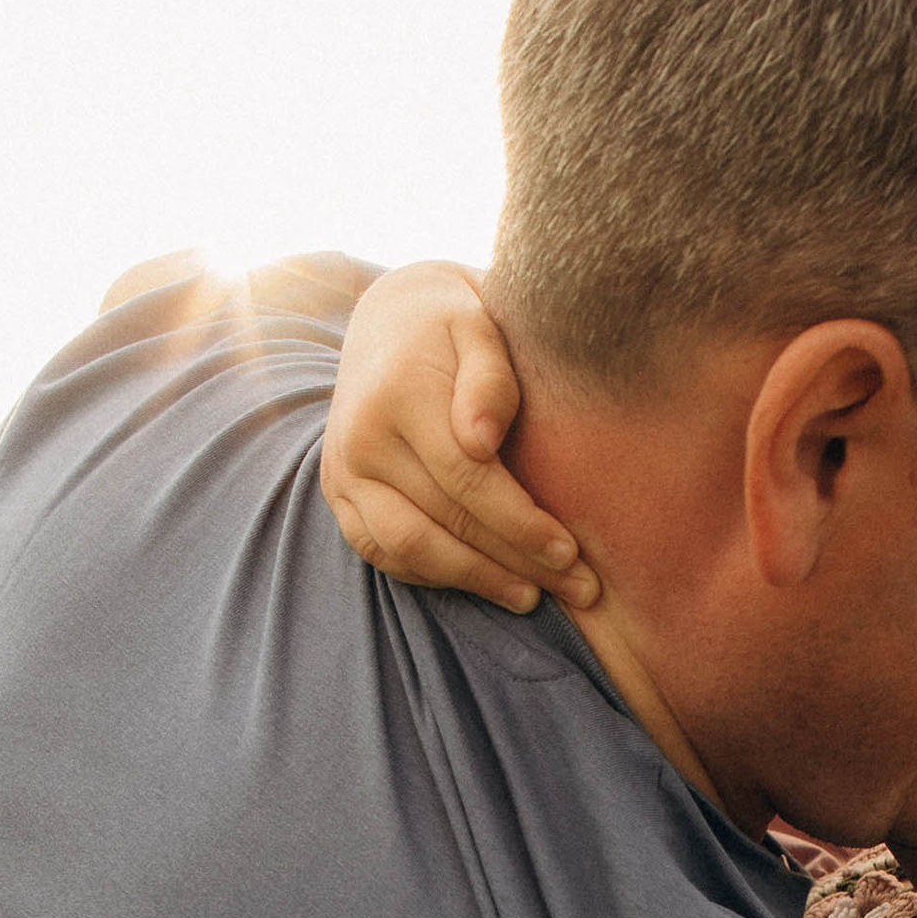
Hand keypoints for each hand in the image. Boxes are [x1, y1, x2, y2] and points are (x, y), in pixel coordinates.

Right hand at [321, 264, 596, 610]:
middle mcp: (360, 439)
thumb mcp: (481, 327)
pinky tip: (484, 580)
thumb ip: (491, 379)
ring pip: (411, 549)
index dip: (521, 523)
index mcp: (398, 395)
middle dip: (516, 562)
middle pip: (446, 521)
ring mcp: (342, 471)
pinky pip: (383, 552)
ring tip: (532, 596)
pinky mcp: (338, 495)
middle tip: (578, 589)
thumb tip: (482, 440)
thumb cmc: (456, 326)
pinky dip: (435, 574)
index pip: (466, 479)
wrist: (390, 321)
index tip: (571, 551)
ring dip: (476, 580)